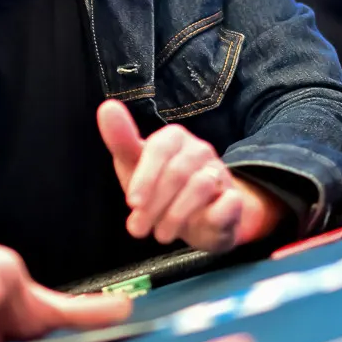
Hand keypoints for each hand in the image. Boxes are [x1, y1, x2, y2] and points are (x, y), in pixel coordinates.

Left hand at [97, 100, 283, 250]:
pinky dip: (213, 217)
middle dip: (155, 205)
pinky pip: (229, 203)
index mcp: (174, 138)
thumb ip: (121, 140)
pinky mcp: (234, 199)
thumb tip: (107, 107)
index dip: (145, 178)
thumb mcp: (134, 165)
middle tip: (138, 229)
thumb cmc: (159, 187)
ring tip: (160, 234)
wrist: (198, 217)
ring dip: (176, 216)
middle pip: (178, 172)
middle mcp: (200, 150)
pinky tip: (197, 228)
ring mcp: (219, 173)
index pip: (159, 149)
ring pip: (201, 187)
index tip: (132, 203)